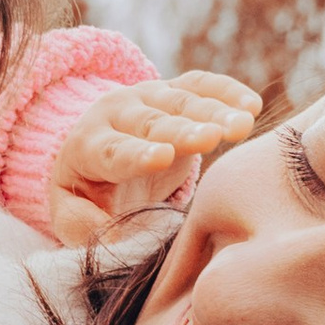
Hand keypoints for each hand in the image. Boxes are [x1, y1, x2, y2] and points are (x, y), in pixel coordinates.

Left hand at [47, 72, 261, 249]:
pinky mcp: (176, 90)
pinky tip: (251, 106)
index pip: (115, 152)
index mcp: (89, 147)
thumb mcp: (72, 213)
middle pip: (153, 122)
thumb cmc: (89, 193)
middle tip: (210, 138)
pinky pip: (202, 85)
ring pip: (183, 101)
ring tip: (243, 126)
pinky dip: (227, 92)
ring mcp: (149, 97)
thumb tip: (116, 240)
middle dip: (182, 129)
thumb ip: (84, 226)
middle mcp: (117, 114)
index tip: (162, 157)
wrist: (97, 152)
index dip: (138, 155)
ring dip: (215, 112)